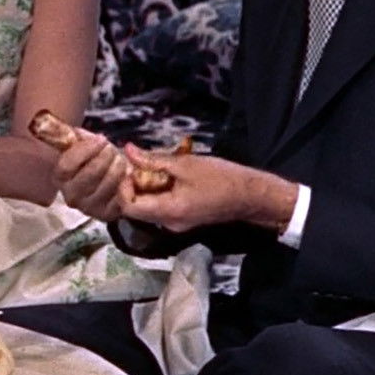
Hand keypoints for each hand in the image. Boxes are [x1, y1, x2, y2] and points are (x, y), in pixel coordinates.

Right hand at [53, 130, 128, 219]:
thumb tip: (77, 132)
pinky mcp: (106, 215)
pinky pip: (119, 197)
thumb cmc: (95, 160)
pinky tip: (127, 176)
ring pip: (107, 185)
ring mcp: (88, 208)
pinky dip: (126, 184)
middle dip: (105, 157)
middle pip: (89, 174)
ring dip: (118, 168)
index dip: (85, 150)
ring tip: (122, 160)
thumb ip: (80, 137)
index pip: (67, 165)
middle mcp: (71, 196)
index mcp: (60, 178)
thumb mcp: (85, 145)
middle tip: (113, 149)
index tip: (101, 138)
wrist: (109, 181)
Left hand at [118, 144, 295, 234]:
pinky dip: (159, 190)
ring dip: (147, 186)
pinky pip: (161, 206)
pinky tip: (169, 174)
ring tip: (158, 166)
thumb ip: (153, 160)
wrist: (250, 195)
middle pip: (136, 207)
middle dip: (134, 184)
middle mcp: (168, 223)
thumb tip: (128, 150)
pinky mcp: (182, 219)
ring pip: (148, 206)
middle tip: (142, 163)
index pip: (128, 207)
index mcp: (168, 212)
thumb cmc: (221, 178)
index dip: (123, 186)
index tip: (131, 168)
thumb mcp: (185, 165)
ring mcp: (175, 224)